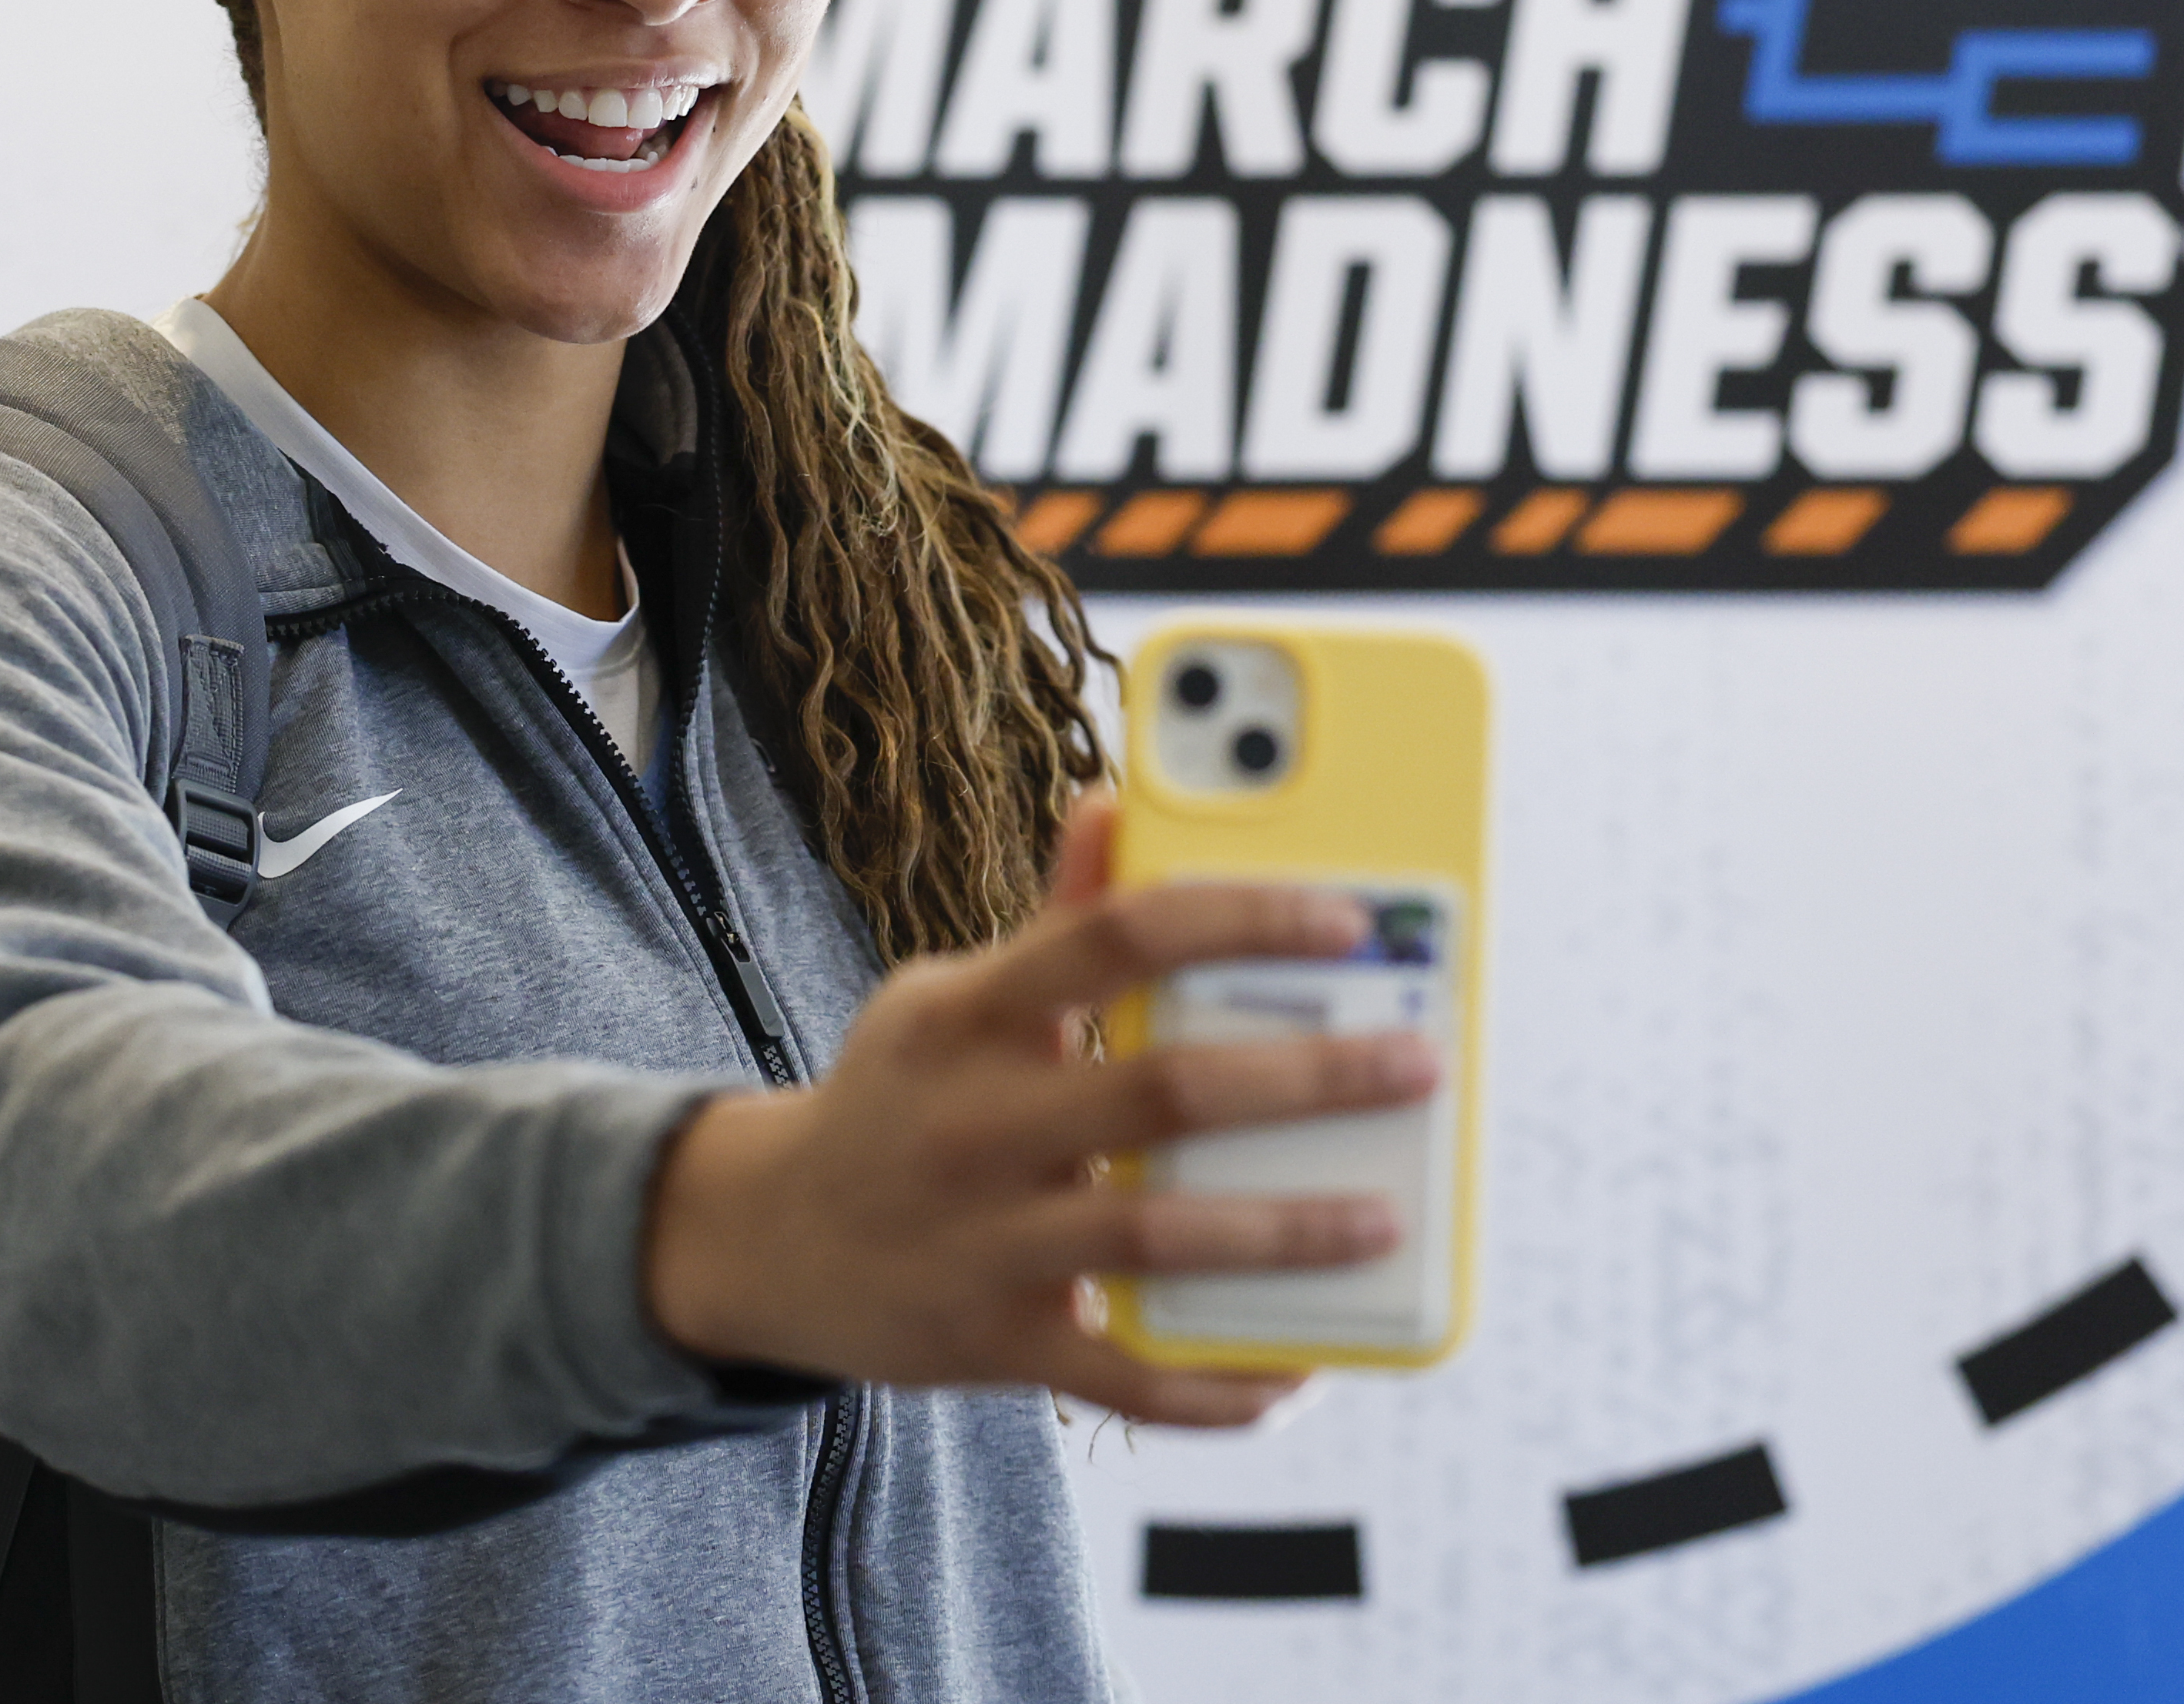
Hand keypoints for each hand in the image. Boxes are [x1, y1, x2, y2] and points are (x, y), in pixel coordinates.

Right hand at [641, 793, 1438, 1426]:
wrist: (771, 1239)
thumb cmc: (901, 1096)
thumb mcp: (953, 996)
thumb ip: (1054, 916)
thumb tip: (1119, 801)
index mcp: (969, 1015)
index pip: (1115, 939)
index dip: (1236, 920)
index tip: (1344, 923)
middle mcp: (973, 1123)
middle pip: (1159, 1093)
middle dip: (1304, 1078)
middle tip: (1413, 1066)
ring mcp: (982, 1240)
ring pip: (1152, 1238)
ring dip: (1282, 1234)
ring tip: (1384, 1218)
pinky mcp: (995, 1342)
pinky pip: (1121, 1374)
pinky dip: (1214, 1383)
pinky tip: (1299, 1368)